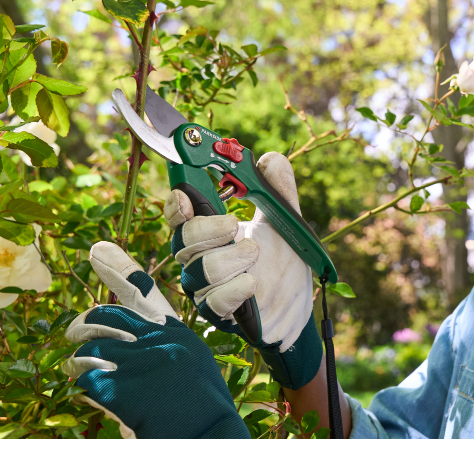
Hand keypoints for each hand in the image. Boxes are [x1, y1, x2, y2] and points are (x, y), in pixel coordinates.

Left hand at [62, 242, 248, 438]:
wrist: (206, 434)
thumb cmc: (200, 406)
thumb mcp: (190, 363)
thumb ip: (161, 347)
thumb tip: (122, 342)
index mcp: (175, 332)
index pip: (143, 292)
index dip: (118, 269)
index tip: (97, 249)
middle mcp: (157, 340)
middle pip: (105, 318)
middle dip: (82, 326)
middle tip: (73, 337)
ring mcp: (140, 362)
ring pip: (89, 347)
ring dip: (77, 361)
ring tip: (76, 371)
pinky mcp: (123, 387)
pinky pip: (87, 377)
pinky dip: (83, 384)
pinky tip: (89, 392)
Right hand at [164, 151, 322, 389]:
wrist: (297, 307)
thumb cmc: (284, 262)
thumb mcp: (284, 221)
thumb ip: (277, 189)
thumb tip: (271, 159)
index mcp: (209, 233)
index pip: (179, 216)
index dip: (176, 205)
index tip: (185, 195)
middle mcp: (199, 260)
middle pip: (182, 241)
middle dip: (207, 230)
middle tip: (234, 225)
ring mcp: (205, 288)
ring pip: (200, 270)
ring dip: (231, 259)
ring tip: (255, 255)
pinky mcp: (219, 314)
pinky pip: (213, 301)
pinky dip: (234, 288)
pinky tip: (253, 282)